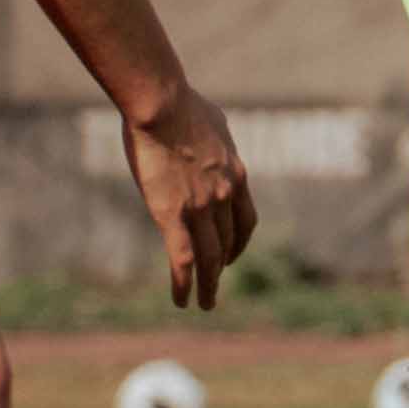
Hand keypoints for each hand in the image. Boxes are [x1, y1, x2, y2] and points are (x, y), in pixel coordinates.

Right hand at [119, 85, 254, 310]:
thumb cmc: (181, 103)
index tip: (232, 256)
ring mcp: (200, 208)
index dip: (240, 244)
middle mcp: (225, 197)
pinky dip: (183, 284)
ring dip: (209, 286)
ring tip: (205, 304)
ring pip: (210, 259)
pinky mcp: (172, 215)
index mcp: (237, 175)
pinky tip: (181, 300)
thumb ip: (216, 137)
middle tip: (215, 286)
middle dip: (223, 269)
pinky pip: (182, 259)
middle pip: (228, 243)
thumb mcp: (213, 120)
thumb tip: (213, 134)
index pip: (245, 221)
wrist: (162, 103)